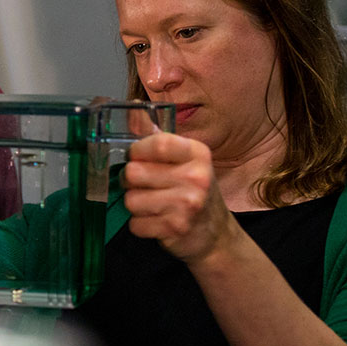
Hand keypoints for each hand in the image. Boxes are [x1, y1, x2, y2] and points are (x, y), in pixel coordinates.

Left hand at [121, 131, 239, 263]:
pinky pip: (136, 224)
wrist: (215, 235)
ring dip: (135, 205)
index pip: (157, 144)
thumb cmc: (195, 193)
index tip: (136, 157)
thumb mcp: (186, 161)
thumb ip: (160, 140)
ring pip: (131, 200)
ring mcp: (187, 204)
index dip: (137, 151)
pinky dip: (141, 225)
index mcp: (197, 154)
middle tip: (143, 185)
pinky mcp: (176, 228)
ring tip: (153, 205)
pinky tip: (157, 222)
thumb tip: (133, 111)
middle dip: (131, 181)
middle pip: (134, 172)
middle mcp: (196, 177)